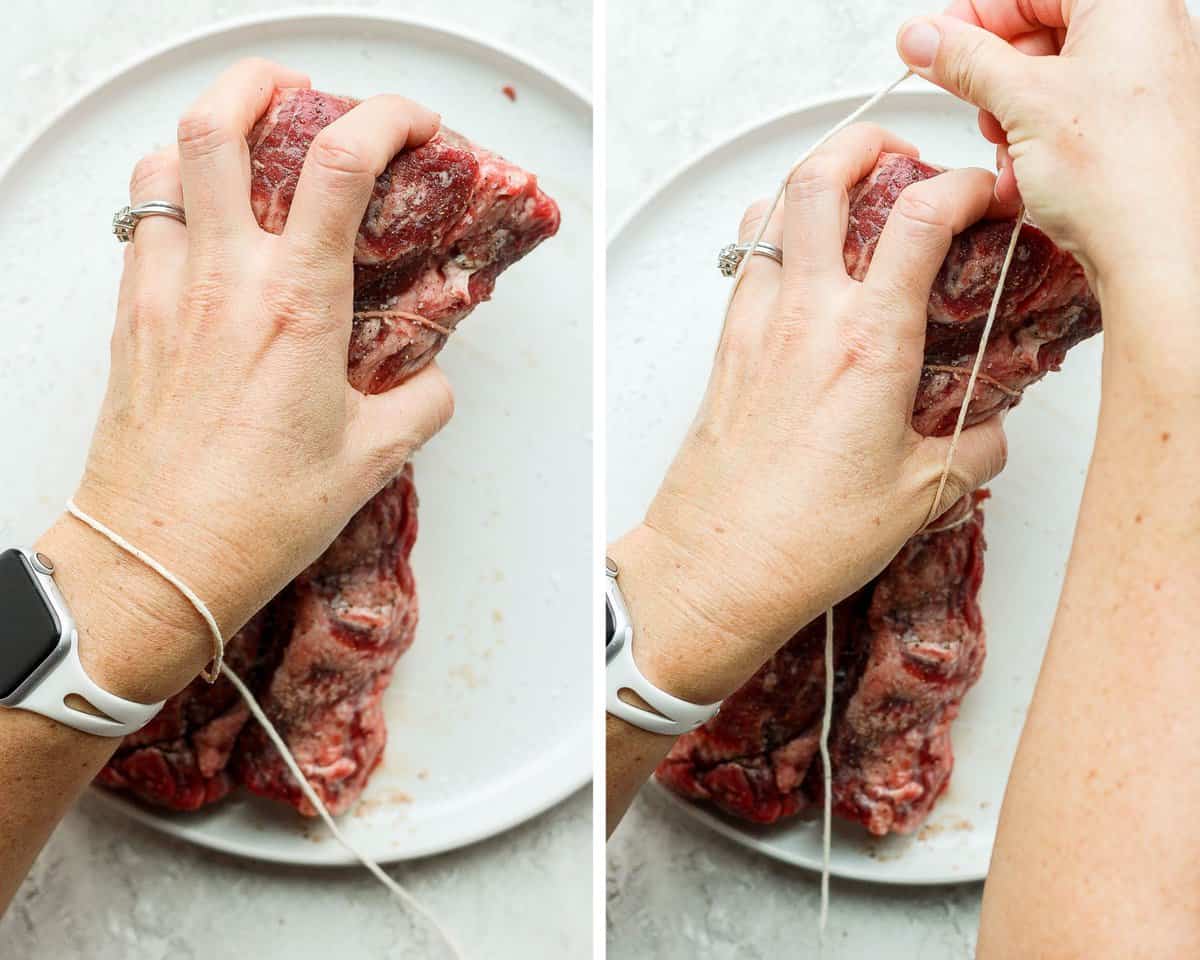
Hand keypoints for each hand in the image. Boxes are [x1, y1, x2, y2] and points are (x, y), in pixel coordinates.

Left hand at [59, 59, 453, 699]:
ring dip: (207, 134)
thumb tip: (432, 382)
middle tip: (298, 90)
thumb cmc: (252, 517)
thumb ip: (420, 405)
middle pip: (221, 123)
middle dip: (264, 82)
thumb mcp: (369, 463)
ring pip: (163, 160)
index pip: (340, 166)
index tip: (413, 122)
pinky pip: (140, 221)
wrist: (152, 561)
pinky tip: (204, 228)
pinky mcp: (129, 317)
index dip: (386, 118)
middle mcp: (221, 280)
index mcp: (294, 306)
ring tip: (245, 152)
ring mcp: (163, 291)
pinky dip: (171, 194)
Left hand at [611, 124, 1008, 703]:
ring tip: (850, 201)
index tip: (984, 195)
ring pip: (773, 208)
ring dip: (814, 184)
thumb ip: (970, 451)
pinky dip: (776, 236)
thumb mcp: (918, 498)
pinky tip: (802, 267)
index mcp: (868, 343)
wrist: (713, 569)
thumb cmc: (801, 539)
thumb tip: (987, 431)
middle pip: (822, 176)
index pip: (921, 217)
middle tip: (900, 156)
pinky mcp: (725, 346)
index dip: (964, 185)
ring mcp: (756, 324)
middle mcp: (806, 316)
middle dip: (865, 142)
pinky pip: (747, 260)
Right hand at [897, 0, 1199, 283]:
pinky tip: (1026, 171)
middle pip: (1042, 26)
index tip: (934, 48)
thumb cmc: (1124, 177)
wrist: (1162, 254)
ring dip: (1012, 114)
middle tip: (969, 101)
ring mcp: (1145, 80)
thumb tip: (924, 38)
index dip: (973, 16)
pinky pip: (1073, 113)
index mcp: (1128, 5)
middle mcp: (1145, 33)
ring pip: (1053, 74)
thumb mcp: (1022, 103)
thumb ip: (966, 60)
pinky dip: (1038, 138)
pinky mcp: (1137, 125)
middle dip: (995, 73)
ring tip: (1005, 147)